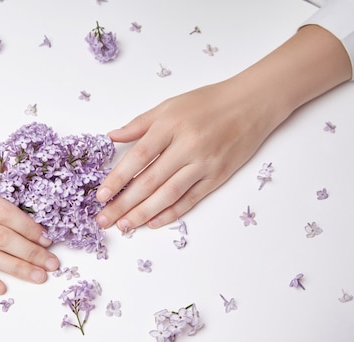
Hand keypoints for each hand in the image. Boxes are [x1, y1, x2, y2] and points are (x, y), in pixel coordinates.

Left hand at [95, 24, 351, 231]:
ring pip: (168, 195)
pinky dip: (170, 214)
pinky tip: (152, 223)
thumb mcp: (169, 105)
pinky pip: (190, 200)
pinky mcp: (218, 177)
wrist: (252, 103)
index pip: (138, 157)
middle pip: (150, 181)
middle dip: (124, 204)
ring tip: (124, 226)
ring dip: (143, 214)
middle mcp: (187, 146)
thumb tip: (110, 137)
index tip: (101, 196)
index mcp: (170, 125)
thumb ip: (139, 124)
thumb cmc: (208, 102)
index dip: (118, 179)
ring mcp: (204, 164)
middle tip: (105, 220)